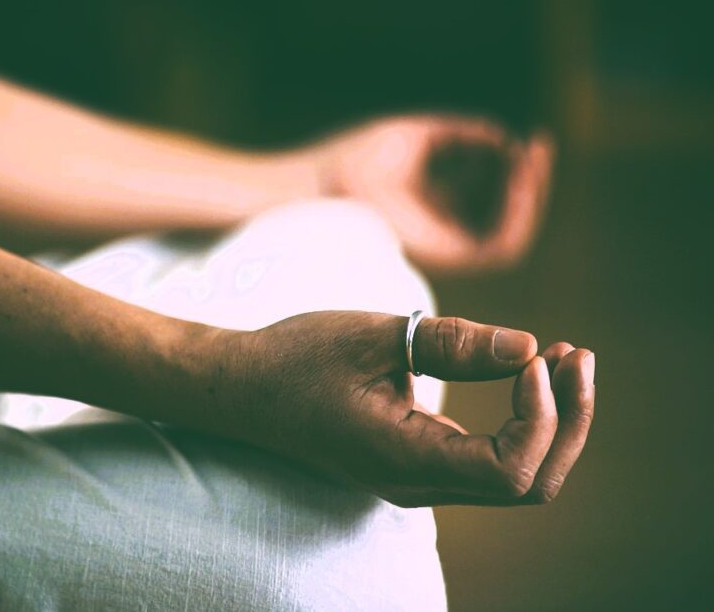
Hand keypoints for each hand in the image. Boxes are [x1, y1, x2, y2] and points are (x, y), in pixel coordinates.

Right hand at [214, 311, 594, 506]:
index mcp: (403, 458)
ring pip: (516, 478)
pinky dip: (522, 421)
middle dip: (569, 421)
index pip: (510, 470)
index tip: (533, 357)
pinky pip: (491, 459)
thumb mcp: (374, 336)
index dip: (542, 416)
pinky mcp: (418, 461)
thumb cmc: (296, 358)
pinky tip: (528, 373)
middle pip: (529, 484)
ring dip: (553, 422)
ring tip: (564, 358)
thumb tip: (529, 347)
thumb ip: (453, 344)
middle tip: (577, 354)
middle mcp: (417, 483)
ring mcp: (418, 478)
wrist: (243, 389)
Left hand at [316, 116, 552, 272]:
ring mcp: (445, 247)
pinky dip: (517, 218)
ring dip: (530, 197)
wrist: (321, 185)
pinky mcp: (444, 261)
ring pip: (509, 233)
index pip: (490, 192)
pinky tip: (519, 182)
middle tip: (539, 146)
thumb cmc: (352, 159)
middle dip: (530, 180)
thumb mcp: (418, 136)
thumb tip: (503, 138)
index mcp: (434, 202)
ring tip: (531, 161)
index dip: (515, 168)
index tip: (526, 138)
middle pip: (505, 213)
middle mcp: (443, 229)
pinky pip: (498, 248)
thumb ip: (462, 134)